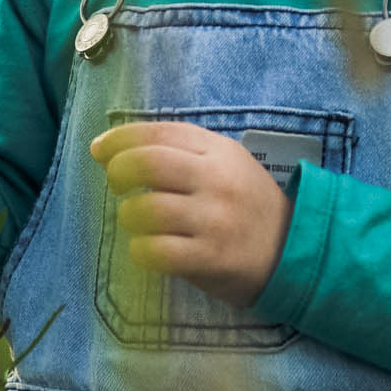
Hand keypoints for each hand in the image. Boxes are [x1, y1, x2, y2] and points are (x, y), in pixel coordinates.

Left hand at [89, 121, 294, 309]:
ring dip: (128, 215)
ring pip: (146, 210)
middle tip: (116, 184)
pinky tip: (146, 248)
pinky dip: (139, 249)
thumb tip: (116, 149)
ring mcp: (214, 220)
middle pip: (147, 164)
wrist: (291, 249)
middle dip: (118, 172)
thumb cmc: (246, 203)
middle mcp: (216, 180)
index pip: (160, 132)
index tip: (99, 149)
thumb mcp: (226, 163)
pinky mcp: (210, 258)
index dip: (120, 138)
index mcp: (219, 151)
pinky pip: (155, 251)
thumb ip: (182, 151)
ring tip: (137, 220)